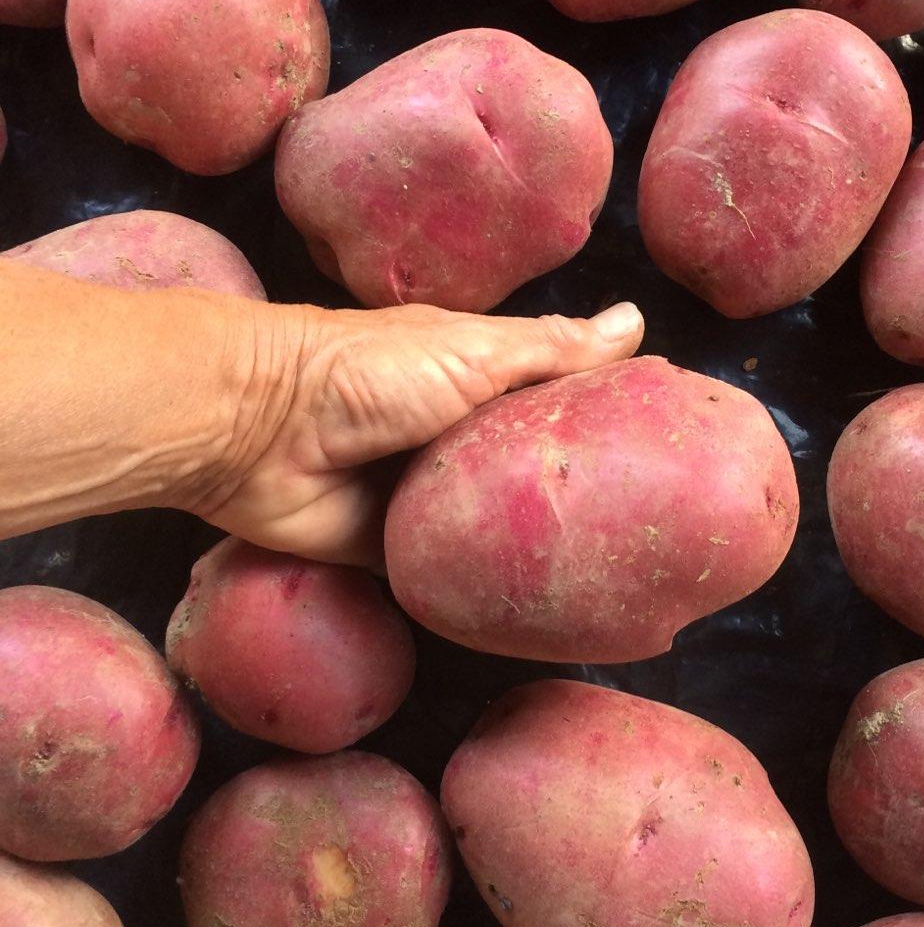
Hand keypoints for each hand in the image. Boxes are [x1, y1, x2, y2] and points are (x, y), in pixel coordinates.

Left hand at [195, 299, 644, 567]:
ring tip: (610, 572)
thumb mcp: (472, 349)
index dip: (601, 416)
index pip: (551, 396)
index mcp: (472, 375)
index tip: (664, 445)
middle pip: (526, 465)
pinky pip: (448, 570)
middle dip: (573, 490)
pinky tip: (538, 603)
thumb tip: (635, 323)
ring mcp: (422, 493)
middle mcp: (452, 434)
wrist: (256, 430)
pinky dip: (480, 582)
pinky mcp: (393, 548)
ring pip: (492, 523)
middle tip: (652, 525)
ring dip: (530, 542)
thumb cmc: (365, 370)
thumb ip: (549, 348)